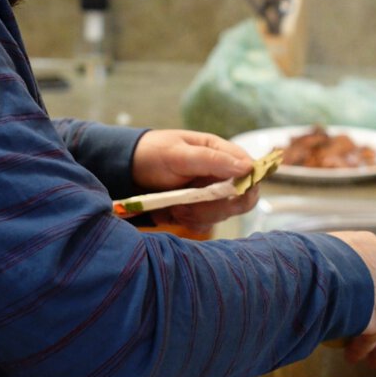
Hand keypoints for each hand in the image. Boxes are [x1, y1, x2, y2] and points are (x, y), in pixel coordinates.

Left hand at [132, 130, 258, 232]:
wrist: (125, 169)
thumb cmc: (152, 153)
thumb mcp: (178, 153)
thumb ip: (212, 160)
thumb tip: (247, 168)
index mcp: (221, 152)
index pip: (251, 171)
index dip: (248, 186)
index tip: (231, 195)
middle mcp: (220, 174)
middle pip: (241, 199)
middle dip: (218, 206)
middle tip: (190, 204)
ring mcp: (210, 194)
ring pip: (223, 214)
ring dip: (199, 215)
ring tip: (175, 206)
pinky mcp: (199, 210)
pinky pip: (206, 224)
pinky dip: (191, 222)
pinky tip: (173, 212)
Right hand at [327, 231, 375, 368]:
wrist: (325, 271)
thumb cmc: (315, 257)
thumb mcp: (319, 252)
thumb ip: (322, 262)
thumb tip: (304, 269)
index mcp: (373, 249)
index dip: (371, 286)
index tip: (365, 299)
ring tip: (370, 359)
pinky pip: (375, 337)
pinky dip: (363, 349)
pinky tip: (353, 357)